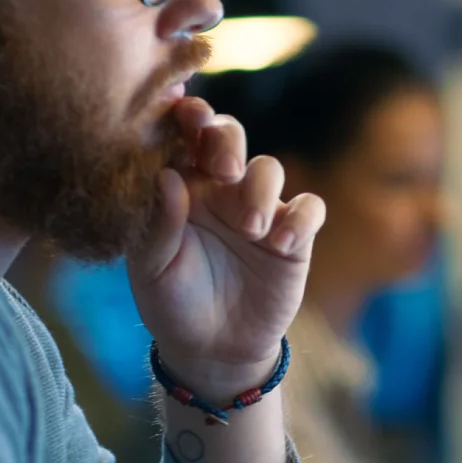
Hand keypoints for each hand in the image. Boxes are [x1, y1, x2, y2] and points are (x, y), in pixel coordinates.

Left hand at [127, 98, 325, 395]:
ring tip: (251, 228)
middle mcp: (219, 189)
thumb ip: (158, 224)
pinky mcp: (293, 237)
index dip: (184, 116)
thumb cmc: (171, 303)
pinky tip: (280, 243)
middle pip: (229, 135)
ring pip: (269, 168)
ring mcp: (260, 209)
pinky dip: (300, 219)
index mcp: (180, 185)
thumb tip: (167, 175)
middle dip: (226, 139)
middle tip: (222, 168)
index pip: (182, 136)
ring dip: (261, 189)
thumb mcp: (151, 269)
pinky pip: (310, 208)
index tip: (182, 112)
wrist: (211, 350)